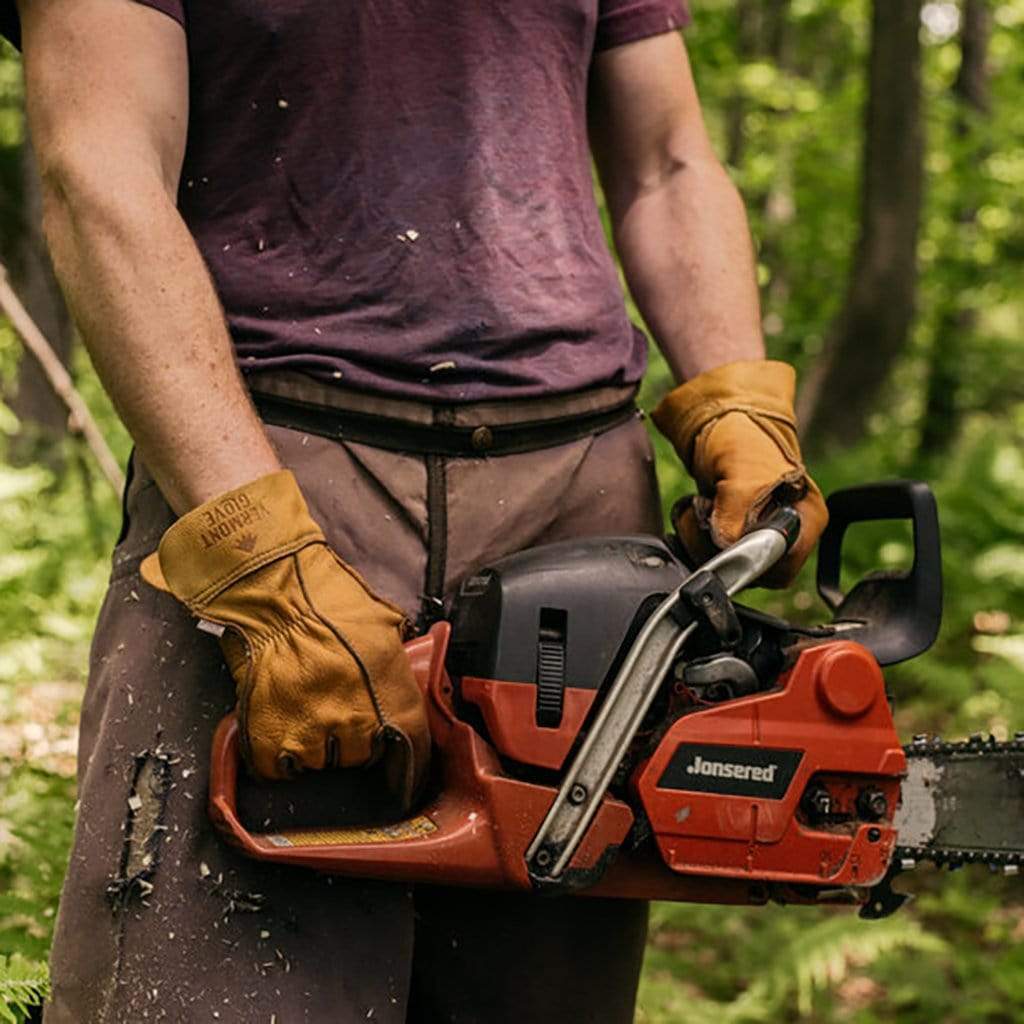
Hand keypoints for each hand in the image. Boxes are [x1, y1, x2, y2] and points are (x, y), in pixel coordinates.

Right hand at [140, 470, 429, 808]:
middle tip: (337, 710)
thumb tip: (404, 680)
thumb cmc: (327, 599)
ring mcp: (311, 734)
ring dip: (315, 745)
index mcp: (388, 692)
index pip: (412, 747)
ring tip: (304, 710)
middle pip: (362, 757)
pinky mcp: (269, 739)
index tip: (404, 775)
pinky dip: (277, 755)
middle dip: (354, 740)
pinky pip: (279, 768)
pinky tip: (279, 726)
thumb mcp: (384, 625)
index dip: (409, 765)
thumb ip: (397, 662)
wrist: (272, 592)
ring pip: (321, 763)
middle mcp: (354, 721)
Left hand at [651, 360, 827, 587]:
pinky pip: (711, 555)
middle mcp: (788, 534)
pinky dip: (694, 537)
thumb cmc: (744, 436)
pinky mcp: (734, 535)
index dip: (749, 559)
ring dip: (701, 541)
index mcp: (807, 519)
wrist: (720, 420)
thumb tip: (725, 545)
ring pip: (728, 567)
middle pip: (754, 572)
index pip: (782, 566)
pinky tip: (694, 513)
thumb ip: (736, 510)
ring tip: (699, 507)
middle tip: (705, 514)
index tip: (725, 535)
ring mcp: (760, 536)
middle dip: (719, 548)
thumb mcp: (742, 472)